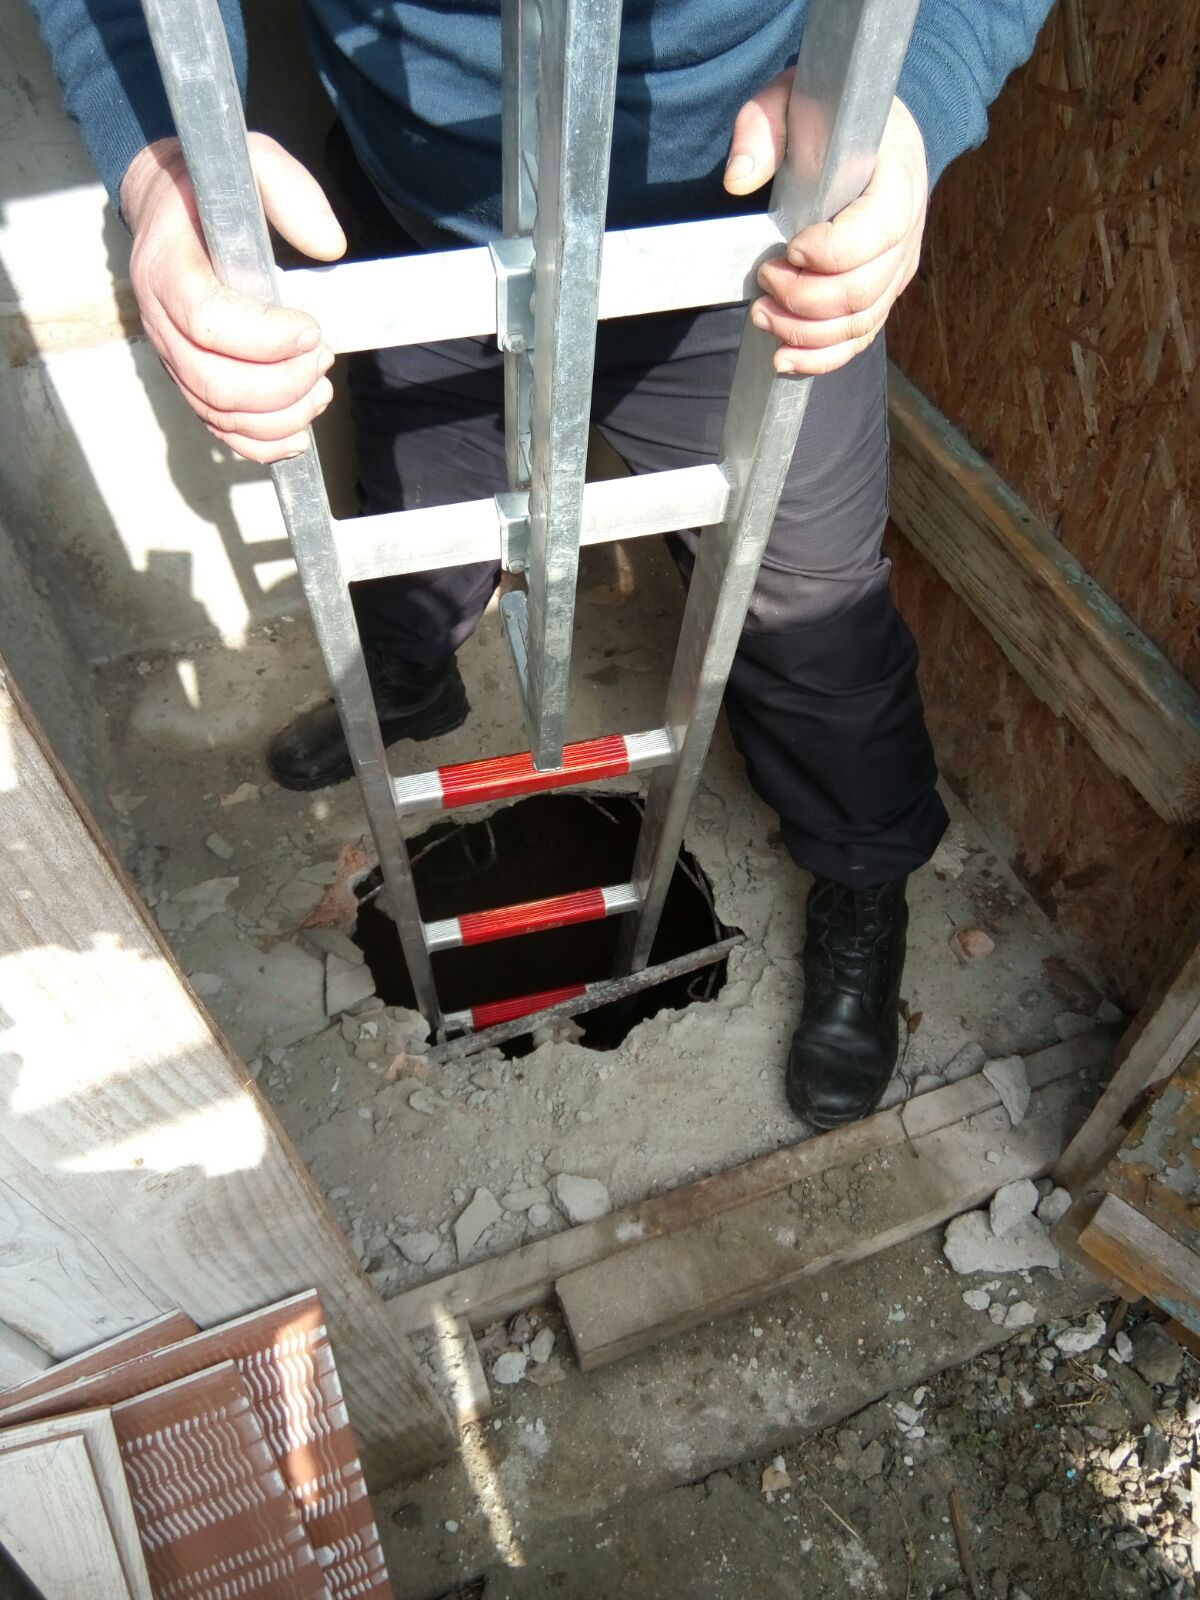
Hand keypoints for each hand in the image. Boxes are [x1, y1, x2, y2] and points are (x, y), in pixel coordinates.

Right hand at [120, 135, 346, 462]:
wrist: (167, 205)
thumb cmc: (208, 188)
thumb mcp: (251, 162)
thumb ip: (292, 193)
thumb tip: (330, 247)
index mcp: (167, 267)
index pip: (206, 321)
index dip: (263, 338)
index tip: (311, 328)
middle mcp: (160, 320)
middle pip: (214, 381)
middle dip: (281, 383)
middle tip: (323, 357)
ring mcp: (172, 356)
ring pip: (218, 412)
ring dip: (280, 414)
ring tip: (320, 388)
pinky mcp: (189, 379)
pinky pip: (219, 429)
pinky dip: (261, 443)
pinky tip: (298, 433)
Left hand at [724, 74, 927, 375]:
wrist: (868, 137)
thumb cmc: (830, 119)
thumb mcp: (791, 101)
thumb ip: (762, 129)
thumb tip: (738, 179)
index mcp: (897, 176)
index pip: (881, 228)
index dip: (834, 251)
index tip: (789, 249)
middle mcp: (907, 229)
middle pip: (865, 287)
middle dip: (806, 297)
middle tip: (764, 281)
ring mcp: (896, 269)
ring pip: (859, 322)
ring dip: (806, 331)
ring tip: (762, 315)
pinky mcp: (880, 296)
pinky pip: (857, 340)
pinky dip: (820, 358)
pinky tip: (784, 358)